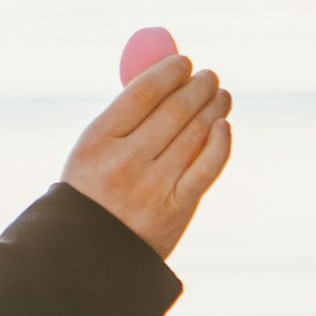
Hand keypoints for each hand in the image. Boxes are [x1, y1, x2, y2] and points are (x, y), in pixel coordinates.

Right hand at [61, 53, 232, 259]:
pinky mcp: (177, 207)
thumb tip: (163, 76)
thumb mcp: (92, 152)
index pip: (143, 93)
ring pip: (196, 134)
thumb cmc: (94, 191)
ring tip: (220, 96)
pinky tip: (224, 125)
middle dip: (198, 86)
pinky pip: (207, 167)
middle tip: (209, 76)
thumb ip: (124, 117)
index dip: (169, 72)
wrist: (93, 252)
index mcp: (99, 141)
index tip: (183, 62)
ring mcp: (153, 185)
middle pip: (174, 110)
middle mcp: (126, 161)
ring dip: (214, 108)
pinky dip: (220, 142)